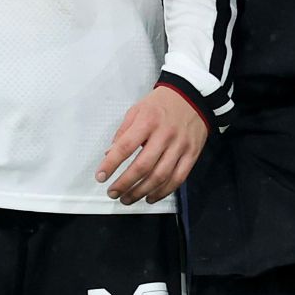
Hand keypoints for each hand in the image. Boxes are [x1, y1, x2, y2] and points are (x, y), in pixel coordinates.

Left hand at [96, 86, 207, 204]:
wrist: (193, 96)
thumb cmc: (161, 103)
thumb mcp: (137, 109)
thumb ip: (123, 132)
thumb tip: (110, 154)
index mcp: (148, 121)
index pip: (126, 146)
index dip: (111, 164)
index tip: (100, 176)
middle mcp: (164, 135)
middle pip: (143, 166)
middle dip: (125, 184)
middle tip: (113, 193)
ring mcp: (180, 146)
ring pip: (160, 176)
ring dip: (141, 192)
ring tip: (127, 199)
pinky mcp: (192, 154)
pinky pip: (178, 178)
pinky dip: (163, 192)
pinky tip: (150, 197)